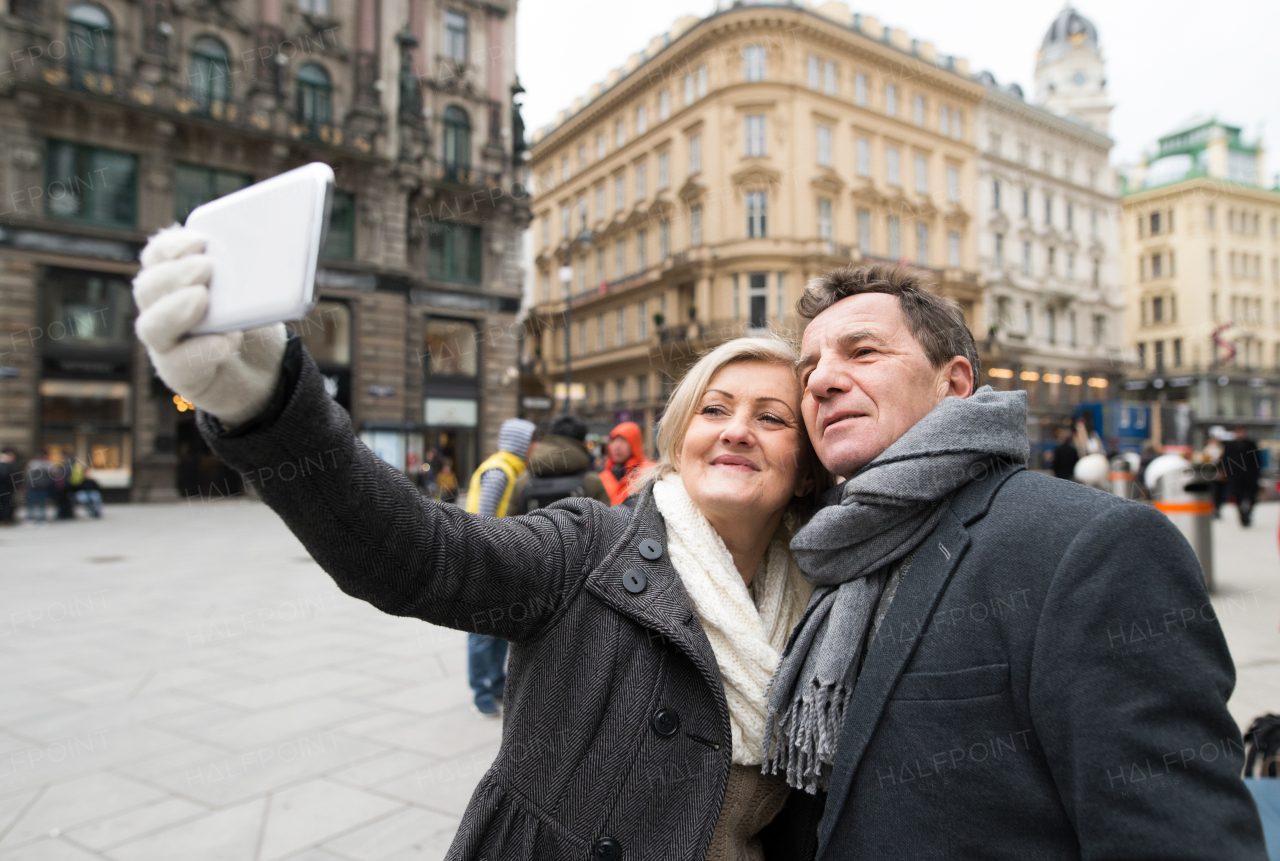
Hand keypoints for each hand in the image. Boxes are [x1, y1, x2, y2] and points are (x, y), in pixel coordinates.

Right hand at [132, 224, 286, 427]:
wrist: (264, 373)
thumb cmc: (252, 325)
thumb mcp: (254, 294)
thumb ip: (250, 275)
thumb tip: (270, 254)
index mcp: (175, 281)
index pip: (157, 257)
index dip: (172, 246)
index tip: (200, 240)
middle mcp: (161, 310)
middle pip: (148, 288)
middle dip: (174, 274)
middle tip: (206, 267)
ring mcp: (166, 344)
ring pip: (152, 326)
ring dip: (175, 309)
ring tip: (202, 297)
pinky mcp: (180, 374)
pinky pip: (178, 363)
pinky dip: (201, 349)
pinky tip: (225, 341)